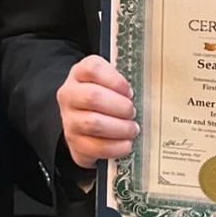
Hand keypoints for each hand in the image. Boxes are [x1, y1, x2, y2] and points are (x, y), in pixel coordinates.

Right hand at [57, 55, 139, 169]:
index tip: (129, 91)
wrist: (82, 120)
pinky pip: (95, 147)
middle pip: (93, 97)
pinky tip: (126, 144)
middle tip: (132, 112)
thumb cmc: (103, 98)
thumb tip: (147, 95)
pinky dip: (116, 147)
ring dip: (120, 128)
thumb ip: (122, 84)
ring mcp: (69, 120)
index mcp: (79, 74)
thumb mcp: (109, 83)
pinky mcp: (74, 142)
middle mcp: (69, 95)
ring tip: (132, 129)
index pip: (92, 69)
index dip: (115, 80)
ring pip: (93, 123)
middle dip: (120, 106)